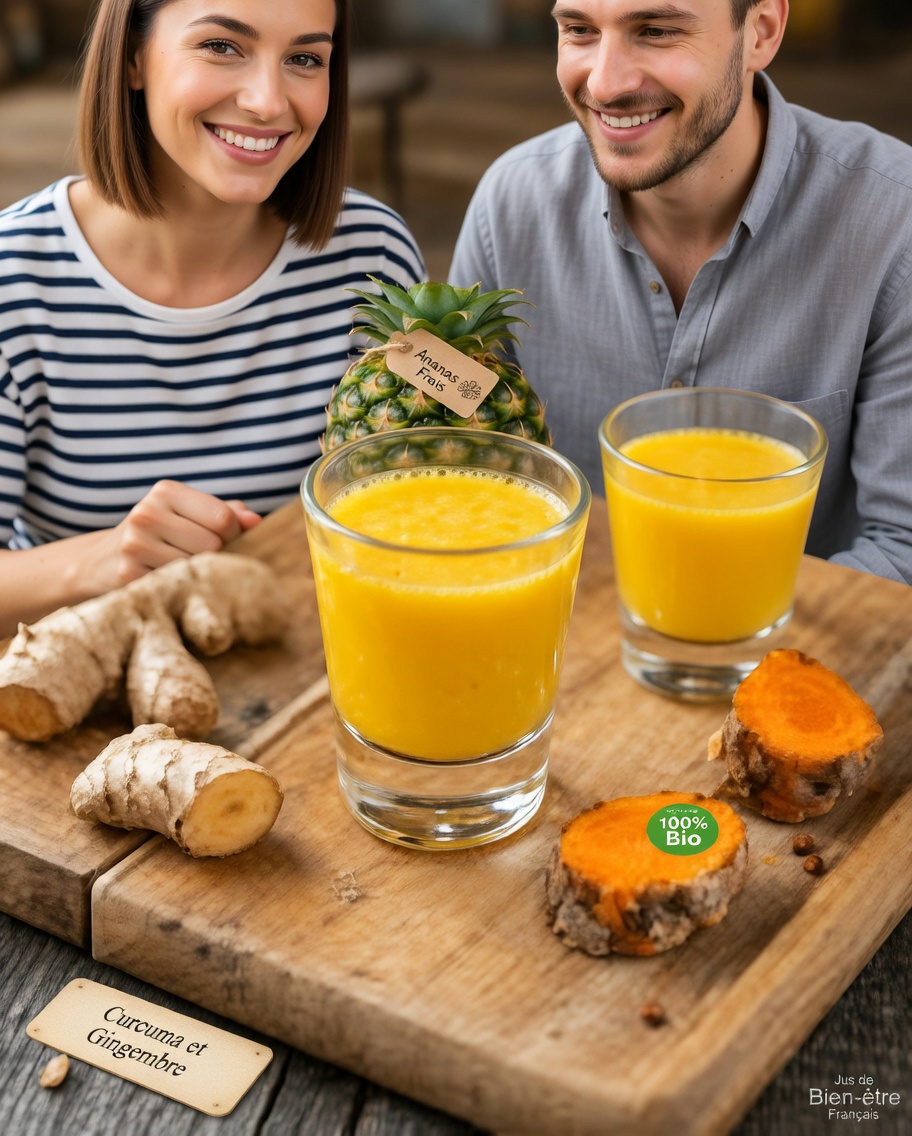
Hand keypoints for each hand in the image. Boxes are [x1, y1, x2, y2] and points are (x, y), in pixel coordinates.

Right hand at [104, 480, 261, 585]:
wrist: (101, 562)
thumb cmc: (160, 536)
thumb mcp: (189, 516)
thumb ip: (227, 514)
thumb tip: (256, 521)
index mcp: (167, 491)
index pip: (223, 518)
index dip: (235, 536)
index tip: (226, 543)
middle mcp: (147, 512)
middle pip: (212, 546)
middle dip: (216, 558)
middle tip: (200, 562)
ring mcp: (134, 544)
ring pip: (194, 568)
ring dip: (197, 576)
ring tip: (183, 572)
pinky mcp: (127, 574)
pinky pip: (175, 586)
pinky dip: (179, 588)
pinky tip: (168, 583)